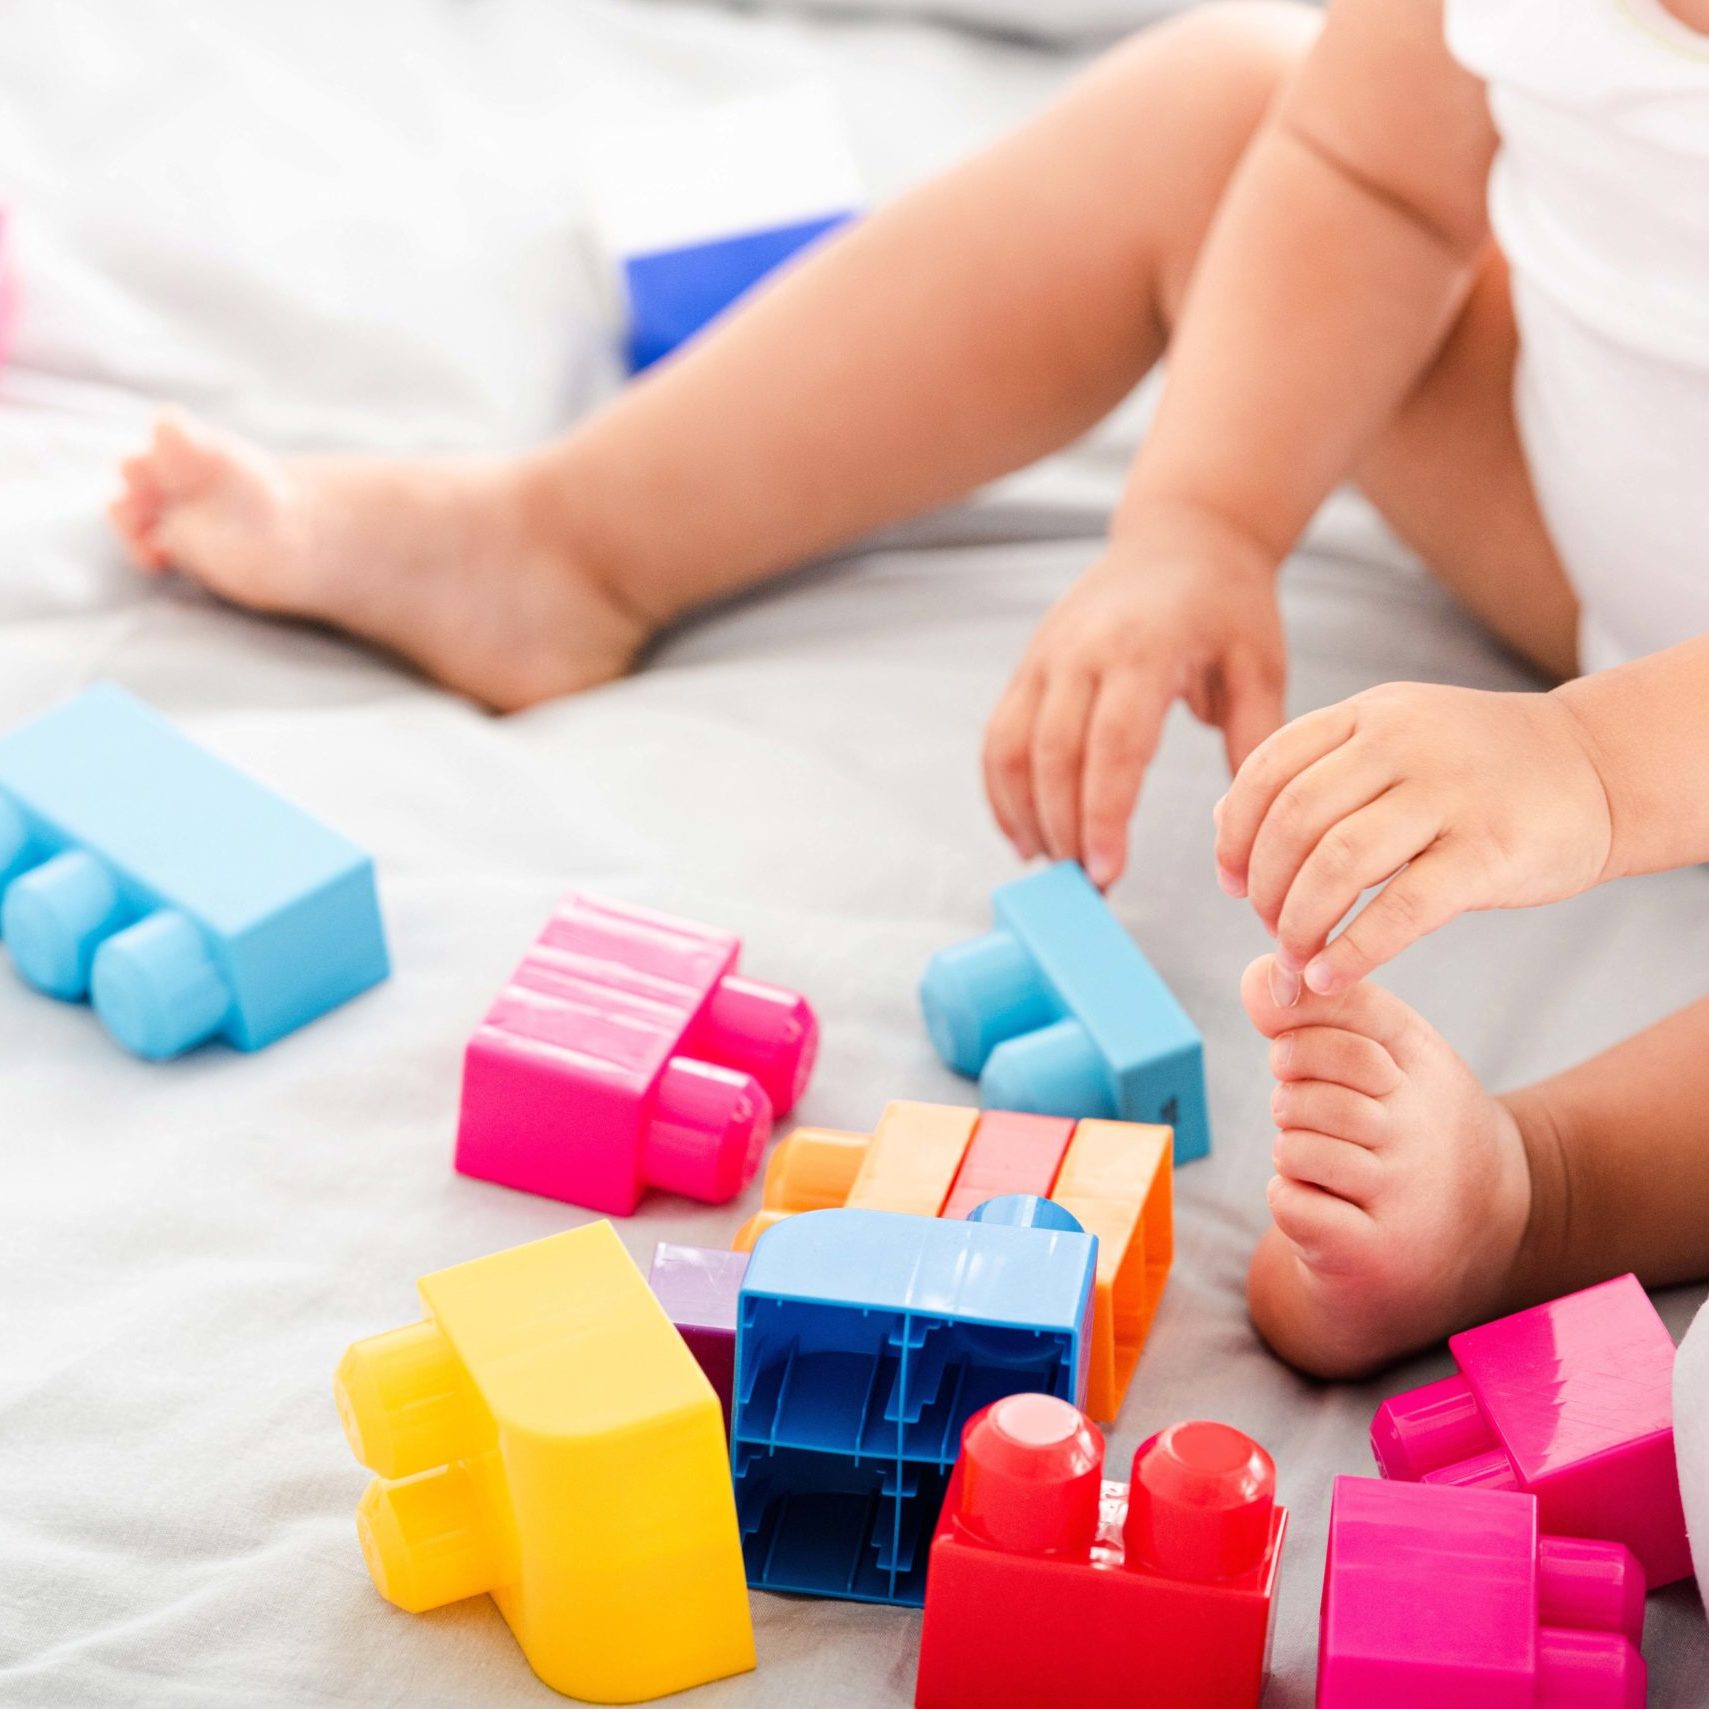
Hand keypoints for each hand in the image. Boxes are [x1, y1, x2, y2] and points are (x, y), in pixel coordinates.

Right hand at [983, 508, 1285, 887]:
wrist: (1182, 534)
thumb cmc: (1228, 602)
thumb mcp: (1259, 665)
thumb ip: (1253, 742)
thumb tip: (1241, 825)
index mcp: (1143, 650)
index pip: (1111, 746)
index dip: (1103, 814)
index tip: (1108, 871)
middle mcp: (1081, 651)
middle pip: (1051, 755)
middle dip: (1062, 829)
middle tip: (1084, 888)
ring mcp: (1045, 657)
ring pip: (1011, 749)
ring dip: (1024, 815)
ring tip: (1053, 866)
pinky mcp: (1027, 666)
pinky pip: (998, 736)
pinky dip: (1002, 791)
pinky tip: (1025, 832)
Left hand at [1214, 682, 1615, 999]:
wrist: (1598, 767)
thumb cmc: (1476, 769)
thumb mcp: (1390, 742)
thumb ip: (1312, 774)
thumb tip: (1223, 820)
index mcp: (1368, 715)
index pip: (1268, 769)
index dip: (1235, 834)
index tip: (1229, 882)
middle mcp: (1403, 742)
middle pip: (1294, 820)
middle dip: (1265, 887)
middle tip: (1268, 930)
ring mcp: (1450, 793)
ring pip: (1338, 862)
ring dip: (1299, 923)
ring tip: (1294, 961)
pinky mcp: (1490, 850)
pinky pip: (1402, 908)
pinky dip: (1353, 950)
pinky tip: (1331, 976)